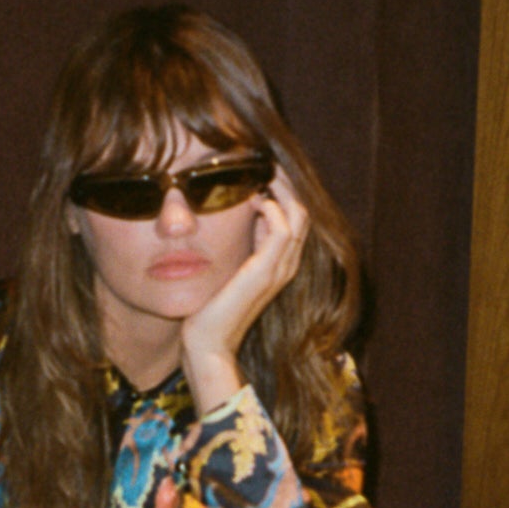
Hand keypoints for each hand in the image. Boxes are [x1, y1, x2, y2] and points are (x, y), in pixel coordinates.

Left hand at [182, 171, 310, 411]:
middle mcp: (286, 264)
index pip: (295, 217)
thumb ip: (243, 243)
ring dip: (280, 189)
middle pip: (302, 211)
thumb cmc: (211, 307)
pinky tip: (252, 200)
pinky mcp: (265, 271)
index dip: (283, 191)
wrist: (207, 342)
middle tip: (262, 165)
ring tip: (259, 175)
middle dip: (285, 184)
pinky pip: (282, 228)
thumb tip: (247, 213)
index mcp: (279, 263)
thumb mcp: (230, 266)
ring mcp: (279, 268)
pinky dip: (271, 207)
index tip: (261, 172)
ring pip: (298, 215)